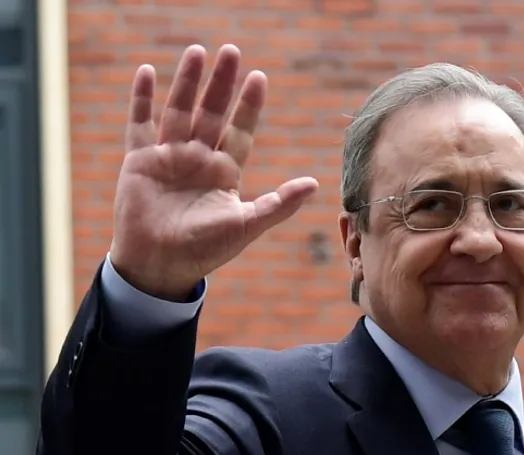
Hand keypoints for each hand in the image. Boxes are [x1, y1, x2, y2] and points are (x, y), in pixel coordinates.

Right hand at [109, 44, 317, 300]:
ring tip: (198, 51)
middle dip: (221, 84)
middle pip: (212, 113)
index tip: (259, 77)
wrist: (160, 266)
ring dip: (187, 82)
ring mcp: (168, 157)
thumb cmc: (204, 250)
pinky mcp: (139, 161)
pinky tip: (148, 72)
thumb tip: (315, 183)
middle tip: (231, 52)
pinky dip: (142, 99)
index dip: (249, 105)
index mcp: (224, 172)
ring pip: (179, 111)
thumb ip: (278, 204)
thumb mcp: (245, 225)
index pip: (240, 131)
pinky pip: (140, 124)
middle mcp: (198, 159)